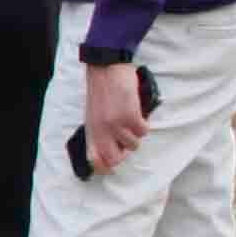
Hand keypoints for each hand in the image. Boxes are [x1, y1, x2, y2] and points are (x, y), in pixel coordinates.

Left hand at [80, 56, 150, 178]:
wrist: (106, 68)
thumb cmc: (101, 90)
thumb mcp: (94, 113)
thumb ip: (99, 131)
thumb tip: (109, 151)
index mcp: (91, 130)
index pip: (94, 160)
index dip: (104, 168)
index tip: (111, 167)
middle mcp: (102, 131)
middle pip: (115, 160)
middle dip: (124, 153)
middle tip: (127, 140)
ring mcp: (116, 124)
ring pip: (133, 145)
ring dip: (135, 134)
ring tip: (130, 118)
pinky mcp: (130, 116)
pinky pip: (143, 131)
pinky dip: (144, 123)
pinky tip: (137, 111)